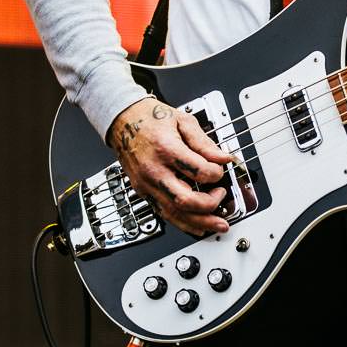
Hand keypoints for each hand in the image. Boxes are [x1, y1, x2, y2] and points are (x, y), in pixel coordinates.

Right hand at [109, 96, 233, 237]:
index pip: (198, 171)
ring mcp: (147, 185)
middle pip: (185, 200)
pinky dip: (184, 223)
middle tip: (221, 196)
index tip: (220, 169)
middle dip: (210, 205)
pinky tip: (200, 227)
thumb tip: (223, 158)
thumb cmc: (151, 119)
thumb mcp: (182, 121)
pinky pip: (165, 214)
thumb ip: (204, 142)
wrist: (123, 122)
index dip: (216, 173)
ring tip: (220, 224)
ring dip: (201, 223)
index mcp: (166, 149)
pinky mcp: (144, 193)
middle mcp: (154, 171)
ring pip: (175, 214)